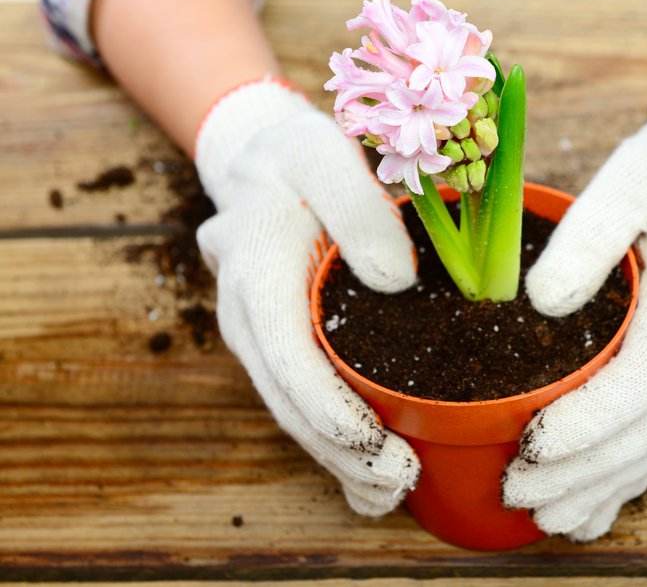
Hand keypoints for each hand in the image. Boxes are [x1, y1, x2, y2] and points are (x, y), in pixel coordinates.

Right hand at [195, 78, 419, 514]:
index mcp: (256, 269)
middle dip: (339, 450)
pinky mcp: (279, 341)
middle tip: (398, 481)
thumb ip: (360, 209)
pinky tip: (369, 470)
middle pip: (286, 398)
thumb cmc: (299, 154)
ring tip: (391, 492)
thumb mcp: (329, 155)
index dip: (326, 407)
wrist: (260, 156)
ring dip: (337, 458)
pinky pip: (299, 397)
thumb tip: (397, 281)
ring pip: (290, 409)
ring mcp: (259, 332)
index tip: (373, 443)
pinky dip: (333, 438)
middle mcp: (247, 312)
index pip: (285, 353)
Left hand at [504, 84, 646, 539]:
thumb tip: (541, 302)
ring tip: (547, 516)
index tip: (532, 446)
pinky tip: (595, 505)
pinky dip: (632, 473)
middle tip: (519, 492)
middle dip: (584, 471)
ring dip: (605, 485)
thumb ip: (590, 235)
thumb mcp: (634, 174)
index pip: (644, 380)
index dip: (589, 422)